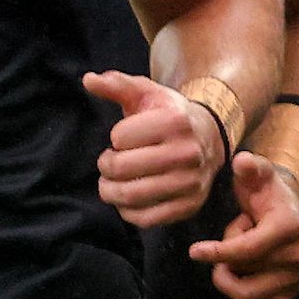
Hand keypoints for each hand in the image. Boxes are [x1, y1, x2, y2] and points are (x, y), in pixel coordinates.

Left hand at [85, 69, 226, 224]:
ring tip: (110, 182)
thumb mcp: (147, 93)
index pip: (120, 138)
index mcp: (176, 122)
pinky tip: (126, 199)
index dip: (115, 138)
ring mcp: (191, 183)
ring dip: (110, 191)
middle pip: (122, 168)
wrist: (211, 137)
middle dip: (106, 166)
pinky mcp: (189, 206)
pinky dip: (127, 212)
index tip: (123, 139)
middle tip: (108, 162)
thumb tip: (88, 80)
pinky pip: (146, 219)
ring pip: (132, 196)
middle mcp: (188, 153)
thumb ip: (117, 85)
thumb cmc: (170, 114)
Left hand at [193, 150, 298, 298]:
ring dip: (229, 281)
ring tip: (230, 263)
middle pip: (243, 276)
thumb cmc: (266, 193)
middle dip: (224, 262)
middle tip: (225, 245)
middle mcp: (297, 258)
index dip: (218, 252)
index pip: (247, 250)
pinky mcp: (288, 296)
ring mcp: (294, 280)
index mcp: (288, 229)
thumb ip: (251, 168)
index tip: (194, 251)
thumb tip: (243, 162)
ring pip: (248, 297)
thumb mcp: (259, 175)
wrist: (287, 209)